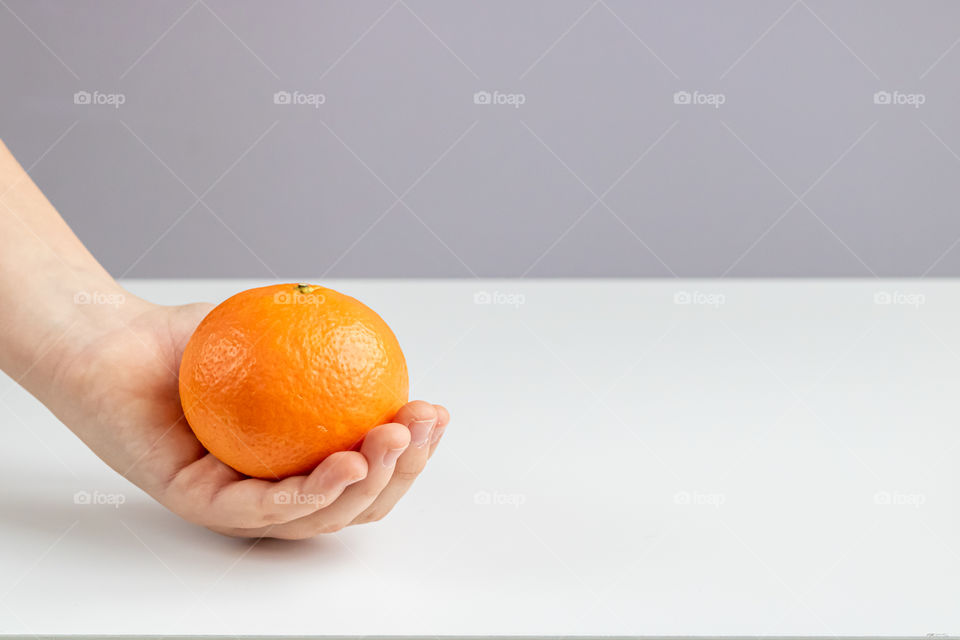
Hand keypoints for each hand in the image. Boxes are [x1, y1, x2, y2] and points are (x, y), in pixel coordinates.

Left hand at [51, 299, 448, 538]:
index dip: (409, 455)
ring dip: (368, 484)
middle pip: (352, 505)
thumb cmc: (193, 339)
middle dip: (401, 472)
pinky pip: (260, 508)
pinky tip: (345, 462)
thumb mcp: (280, 337)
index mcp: (292, 466)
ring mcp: (232, 505)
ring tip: (395, 440)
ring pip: (315, 517)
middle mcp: (266, 494)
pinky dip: (310, 492)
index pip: (364, 475)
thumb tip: (396, 358)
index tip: (434, 414)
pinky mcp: (195, 503)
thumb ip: (332, 352)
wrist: (112, 337)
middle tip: (422, 428)